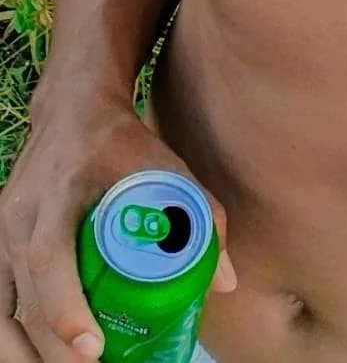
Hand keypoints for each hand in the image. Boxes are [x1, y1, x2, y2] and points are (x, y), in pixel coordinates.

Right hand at [0, 97, 236, 361]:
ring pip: (0, 310)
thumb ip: (202, 217)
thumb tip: (226, 284)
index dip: (66, 308)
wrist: (73, 107)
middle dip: (53, 348)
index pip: (49, 257)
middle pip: (26, 296)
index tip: (91, 349)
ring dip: (26, 356)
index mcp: (61, 192)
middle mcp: (23, 213)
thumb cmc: (124, 142)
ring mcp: (3, 229)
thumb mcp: (166, 166)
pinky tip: (33, 362)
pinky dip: (9, 341)